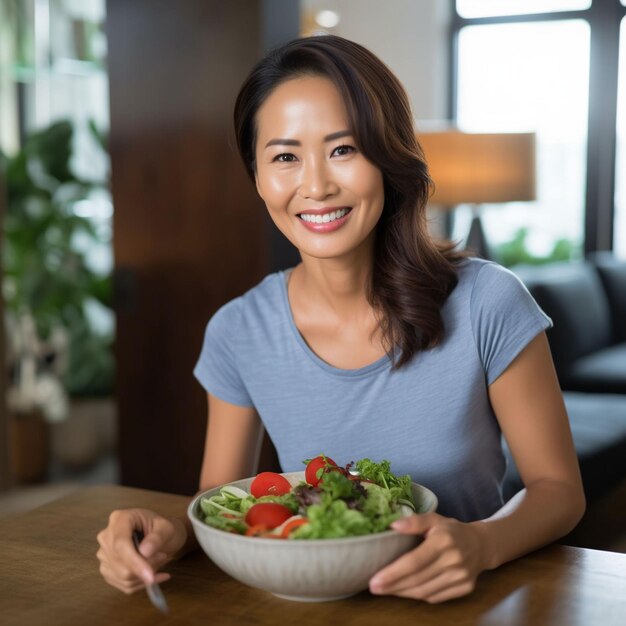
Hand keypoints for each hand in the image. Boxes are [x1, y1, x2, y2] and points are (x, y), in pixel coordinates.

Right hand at [96, 508, 187, 593]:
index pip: (120, 544)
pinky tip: (154, 575)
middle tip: (163, 556)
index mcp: (119, 519)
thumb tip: (145, 553)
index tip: (150, 575)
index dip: (134, 561)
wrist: (161, 536)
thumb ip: (157, 537)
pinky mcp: (107, 569)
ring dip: (144, 575)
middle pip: (119, 563)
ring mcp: (104, 554)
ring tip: (158, 561)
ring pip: (121, 576)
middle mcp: (106, 537)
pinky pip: (122, 584)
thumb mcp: (167, 528)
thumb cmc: (163, 529)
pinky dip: (140, 583)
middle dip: (144, 566)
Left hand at [369, 513, 487, 602]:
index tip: (374, 580)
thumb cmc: (451, 530)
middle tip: (373, 587)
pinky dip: (417, 595)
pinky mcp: (464, 589)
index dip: (393, 573)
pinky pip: (435, 597)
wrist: (481, 545)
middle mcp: (453, 560)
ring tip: (386, 589)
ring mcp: (461, 577)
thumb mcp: (434, 518)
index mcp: (443, 541)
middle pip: (417, 579)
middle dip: (392, 585)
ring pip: (425, 591)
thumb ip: (414, 521)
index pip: (413, 562)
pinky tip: (405, 590)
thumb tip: (392, 525)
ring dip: (402, 593)